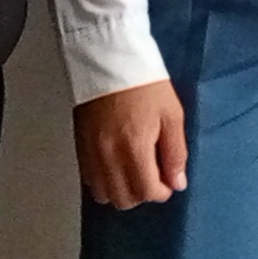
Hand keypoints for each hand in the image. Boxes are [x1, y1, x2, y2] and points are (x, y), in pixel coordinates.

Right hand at [75, 81, 188, 207]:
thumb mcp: (172, 114)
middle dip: (142, 193)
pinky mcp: (80, 146)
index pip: (147, 192)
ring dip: (122, 190)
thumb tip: (177, 184)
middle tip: (152, 175)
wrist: (108, 59)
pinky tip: (116, 165)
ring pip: (104, 194)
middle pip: (123, 200)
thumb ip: (175, 153)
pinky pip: (90, 180)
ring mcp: (90, 153)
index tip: (168, 179)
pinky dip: (104, 181)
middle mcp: (108, 156)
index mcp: (134, 147)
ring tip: (133, 171)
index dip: (162, 191)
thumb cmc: (146, 85)